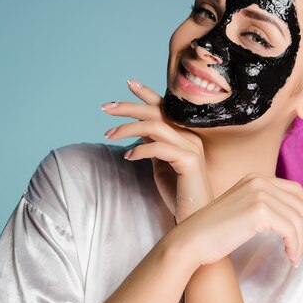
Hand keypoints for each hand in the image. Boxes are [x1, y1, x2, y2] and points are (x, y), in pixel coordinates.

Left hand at [101, 80, 213, 222]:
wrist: (197, 219)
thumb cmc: (179, 195)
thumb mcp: (162, 165)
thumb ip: (154, 146)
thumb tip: (139, 132)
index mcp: (184, 135)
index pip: (165, 108)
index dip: (147, 94)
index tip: (128, 83)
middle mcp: (190, 136)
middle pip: (157, 112)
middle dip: (129, 106)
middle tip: (106, 107)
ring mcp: (191, 147)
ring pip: (156, 126)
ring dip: (128, 128)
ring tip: (109, 134)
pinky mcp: (188, 161)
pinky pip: (159, 148)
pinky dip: (140, 150)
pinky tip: (128, 157)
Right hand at [174, 172, 302, 267]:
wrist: (191, 240)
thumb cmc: (214, 231)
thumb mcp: (242, 209)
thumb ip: (264, 206)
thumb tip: (294, 217)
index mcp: (255, 178)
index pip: (295, 189)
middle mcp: (258, 181)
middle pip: (299, 203)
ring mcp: (258, 193)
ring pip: (297, 218)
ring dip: (302, 241)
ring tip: (298, 257)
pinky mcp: (258, 210)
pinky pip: (289, 229)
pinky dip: (294, 245)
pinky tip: (289, 256)